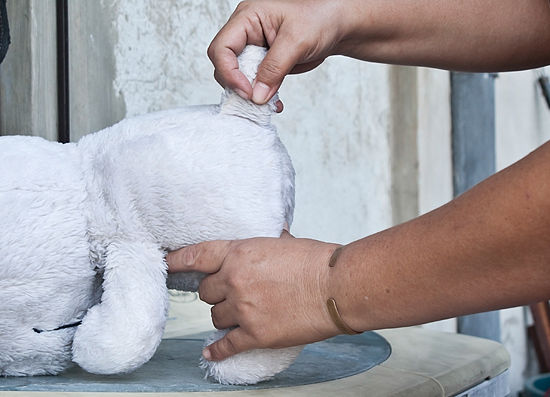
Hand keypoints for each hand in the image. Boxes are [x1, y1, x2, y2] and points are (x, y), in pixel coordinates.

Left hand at [166, 231, 342, 360]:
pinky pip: (226, 344)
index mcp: (240, 253)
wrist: (337, 287)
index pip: (197, 256)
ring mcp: (243, 308)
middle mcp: (235, 280)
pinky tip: (211, 352)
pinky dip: (217, 350)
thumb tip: (274, 236)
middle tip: (230, 293)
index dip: (178, 260)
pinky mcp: (255, 334)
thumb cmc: (317, 261)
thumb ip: (267, 244)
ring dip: (223, 316)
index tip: (167, 263)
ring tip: (239, 315)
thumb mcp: (284, 243)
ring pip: (215, 317)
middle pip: (205, 291)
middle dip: (215, 292)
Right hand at [207, 0, 353, 105]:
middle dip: (238, 85)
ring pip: (238, 78)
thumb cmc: (319, 19)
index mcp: (247, 18)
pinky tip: (275, 103)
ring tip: (268, 103)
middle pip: (224, 64)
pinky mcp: (264, 65)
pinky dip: (262, 96)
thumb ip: (274, 68)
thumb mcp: (296, 41)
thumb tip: (257, 96)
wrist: (336, 27)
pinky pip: (254, 84)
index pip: (222, 48)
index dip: (228, 72)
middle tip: (256, 99)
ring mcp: (254, 50)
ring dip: (250, 94)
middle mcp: (246, 34)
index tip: (247, 91)